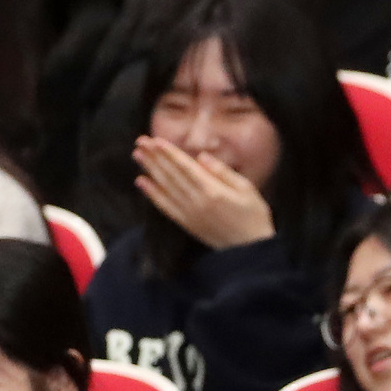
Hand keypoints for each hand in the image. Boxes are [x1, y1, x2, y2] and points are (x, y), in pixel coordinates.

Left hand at [132, 138, 274, 249]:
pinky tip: (142, 182)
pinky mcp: (187, 225)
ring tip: (137, 155)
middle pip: (171, 175)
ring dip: (150, 170)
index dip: (169, 152)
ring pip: (165, 188)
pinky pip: (166, 207)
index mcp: (213, 191)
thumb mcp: (246, 188)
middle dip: (154, 157)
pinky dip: (152, 194)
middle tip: (140, 141)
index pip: (185, 166)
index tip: (155, 140)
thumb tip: (201, 157)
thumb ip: (223, 172)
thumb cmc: (254, 217)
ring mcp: (190, 215)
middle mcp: (197, 202)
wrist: (251, 250)